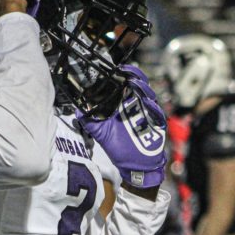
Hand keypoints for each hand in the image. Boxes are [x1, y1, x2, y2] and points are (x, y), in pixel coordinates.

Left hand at [78, 66, 166, 188]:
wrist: (135, 166)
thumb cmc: (121, 149)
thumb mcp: (102, 134)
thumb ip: (91, 121)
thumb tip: (77, 111)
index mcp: (124, 106)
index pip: (125, 85)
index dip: (122, 75)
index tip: (116, 68)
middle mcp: (137, 106)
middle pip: (139, 85)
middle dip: (134, 77)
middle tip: (126, 72)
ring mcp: (148, 114)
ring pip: (148, 95)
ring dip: (143, 89)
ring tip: (135, 84)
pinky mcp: (157, 123)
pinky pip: (157, 112)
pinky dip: (152, 106)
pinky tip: (147, 101)